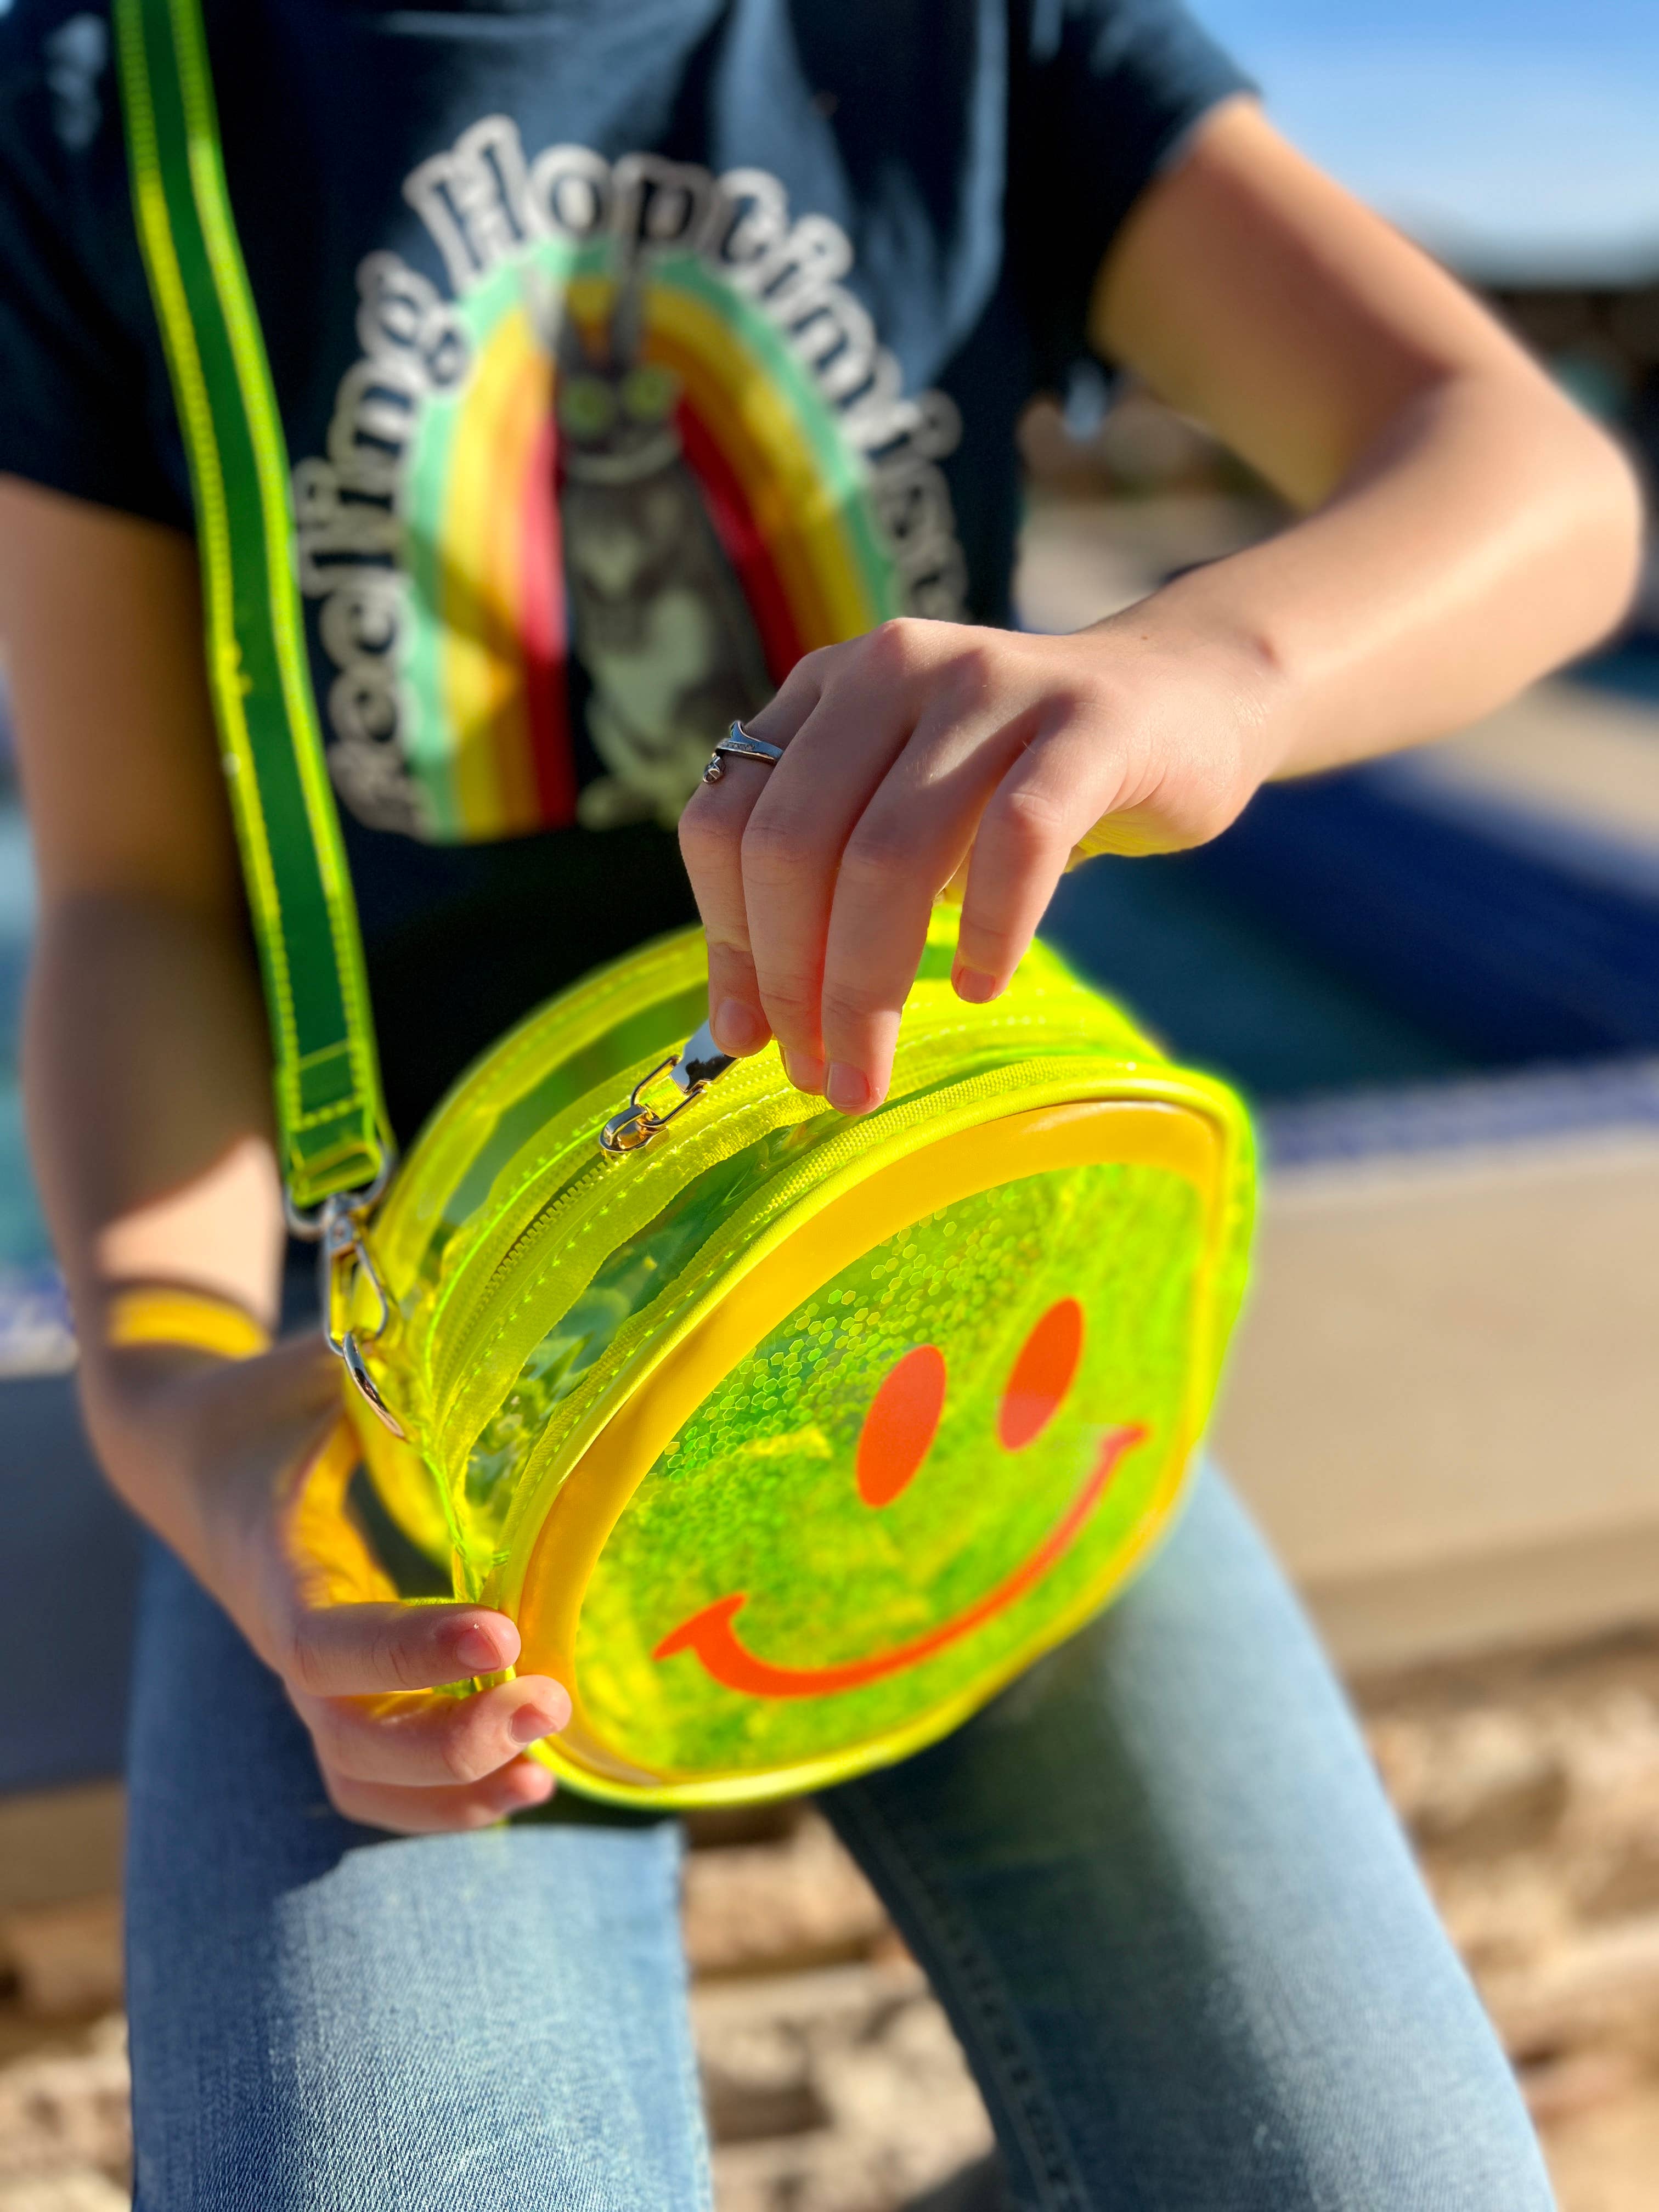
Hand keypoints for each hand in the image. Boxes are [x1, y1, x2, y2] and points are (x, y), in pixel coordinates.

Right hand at [91, 1334, 570, 1834]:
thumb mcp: (320, 1368)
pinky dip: (442, 1798)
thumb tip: (493, 1330)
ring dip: (454, 1791)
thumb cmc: (265, 1400)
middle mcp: (286, 1638)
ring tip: (546, 1773)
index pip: (328, 1643)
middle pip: (351, 1738)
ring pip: (360, 1775)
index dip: (410, 1650)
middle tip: (552, 1704)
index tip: (503, 1630)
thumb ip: (392, 1363)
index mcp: (279, 1566)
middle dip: (455, 1743)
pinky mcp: (334, 1689)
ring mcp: (307, 1677)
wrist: (181, 1445)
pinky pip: (374, 1774)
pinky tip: (520, 1779)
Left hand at [679, 610, 1276, 1112]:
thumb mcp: (907, 815)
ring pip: (890, 854)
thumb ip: (826, 888)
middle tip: (821, 1078)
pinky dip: (990, 928)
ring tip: (871, 1071)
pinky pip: (1018, 839)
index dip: (728, 941)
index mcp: (826, 690)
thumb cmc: (1024, 785)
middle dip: (794, 982)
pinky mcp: (1086, 724)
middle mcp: (891, 670)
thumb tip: (747, 1028)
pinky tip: (980, 985)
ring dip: (868, 985)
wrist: (1181, 701)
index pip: (726, 818)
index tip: (751, 1038)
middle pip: (796, 845)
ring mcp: (990, 686)